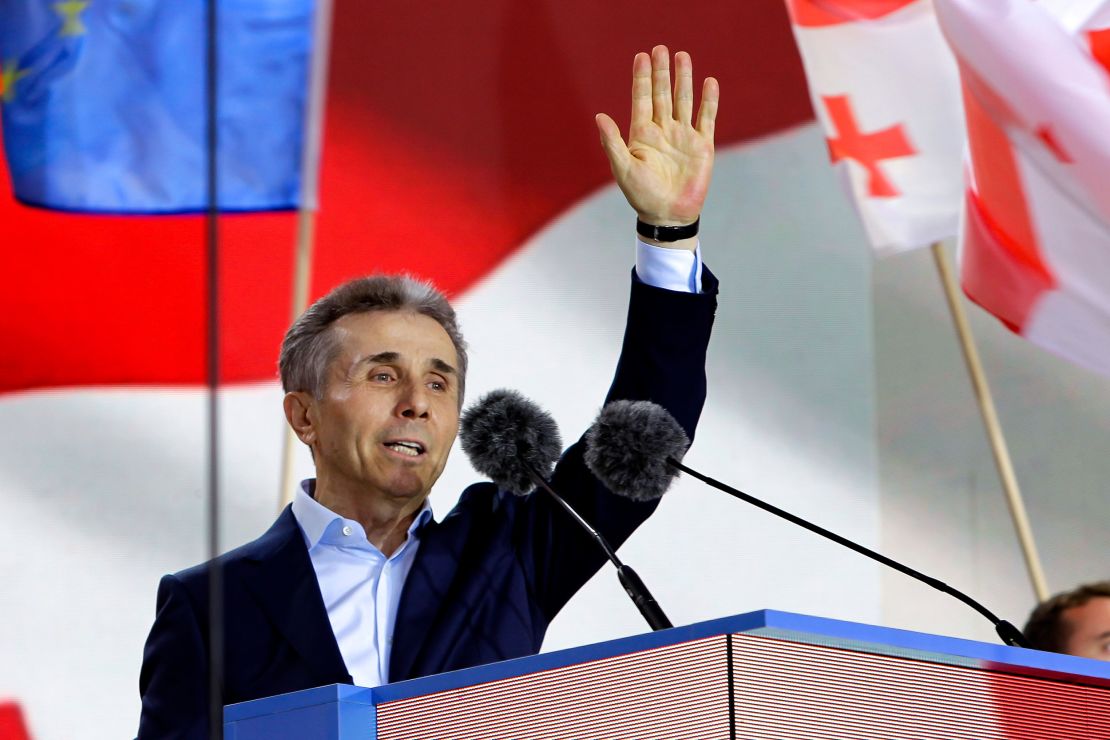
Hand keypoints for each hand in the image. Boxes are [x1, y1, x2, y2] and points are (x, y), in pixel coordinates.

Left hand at [596, 46, 718, 231]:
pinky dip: (708, 101)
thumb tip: (599, 117)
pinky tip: (709, 82)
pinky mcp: (702, 145)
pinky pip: (706, 118)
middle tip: (661, 49)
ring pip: (684, 100)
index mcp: (642, 134)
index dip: (642, 79)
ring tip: (683, 56)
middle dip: (662, 72)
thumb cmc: (642, 195)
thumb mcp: (623, 168)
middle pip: (663, 94)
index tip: (641, 56)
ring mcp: (683, 136)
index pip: (642, 99)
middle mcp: (663, 131)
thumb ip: (612, 142)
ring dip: (684, 79)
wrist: (668, 215)